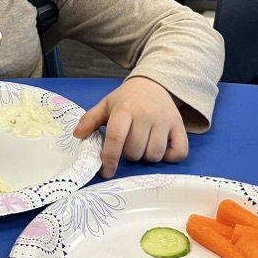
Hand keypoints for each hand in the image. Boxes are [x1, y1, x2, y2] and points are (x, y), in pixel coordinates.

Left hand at [72, 76, 187, 178]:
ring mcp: (165, 121)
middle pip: (135, 151)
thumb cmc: (126, 99)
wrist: (153, 85)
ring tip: (142, 144)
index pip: (117, 138)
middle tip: (128, 144)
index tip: (107, 172)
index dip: (110, 158)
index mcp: (125, 109)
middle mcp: (146, 115)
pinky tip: (162, 150)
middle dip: (128, 154)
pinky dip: (169, 157)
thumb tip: (77, 135)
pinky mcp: (180, 126)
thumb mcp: (106, 105)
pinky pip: (179, 152)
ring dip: (146, 156)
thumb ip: (90, 119)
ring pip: (154, 155)